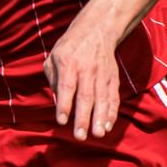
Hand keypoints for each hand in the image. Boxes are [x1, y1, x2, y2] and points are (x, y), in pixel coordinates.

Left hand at [45, 16, 120, 139]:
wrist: (96, 31)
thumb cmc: (69, 48)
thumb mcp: (53, 57)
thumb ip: (53, 79)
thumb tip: (59, 102)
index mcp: (68, 63)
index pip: (67, 86)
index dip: (65, 105)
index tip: (62, 121)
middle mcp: (87, 70)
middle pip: (86, 96)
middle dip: (84, 118)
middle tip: (80, 136)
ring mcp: (102, 74)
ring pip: (102, 98)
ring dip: (100, 118)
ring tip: (98, 134)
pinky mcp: (113, 78)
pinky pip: (113, 97)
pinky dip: (111, 112)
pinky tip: (108, 125)